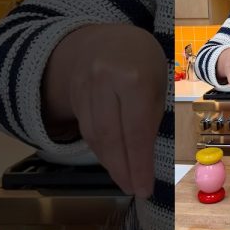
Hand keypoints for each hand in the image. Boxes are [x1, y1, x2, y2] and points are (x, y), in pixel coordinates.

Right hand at [43, 24, 166, 197]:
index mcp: (133, 77)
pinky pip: (87, 130)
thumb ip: (151, 112)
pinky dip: (101, 150)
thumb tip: (146, 156)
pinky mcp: (72, 97)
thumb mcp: (158, 79)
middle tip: (135, 190)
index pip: (136, 130)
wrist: (99, 38)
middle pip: (111, 137)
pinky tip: (113, 163)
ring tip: (126, 181)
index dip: (139, 163)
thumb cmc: (141, 60)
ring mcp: (83, 89)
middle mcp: (104, 82)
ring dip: (112, 164)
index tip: (145, 188)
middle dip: (123, 169)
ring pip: (96, 136)